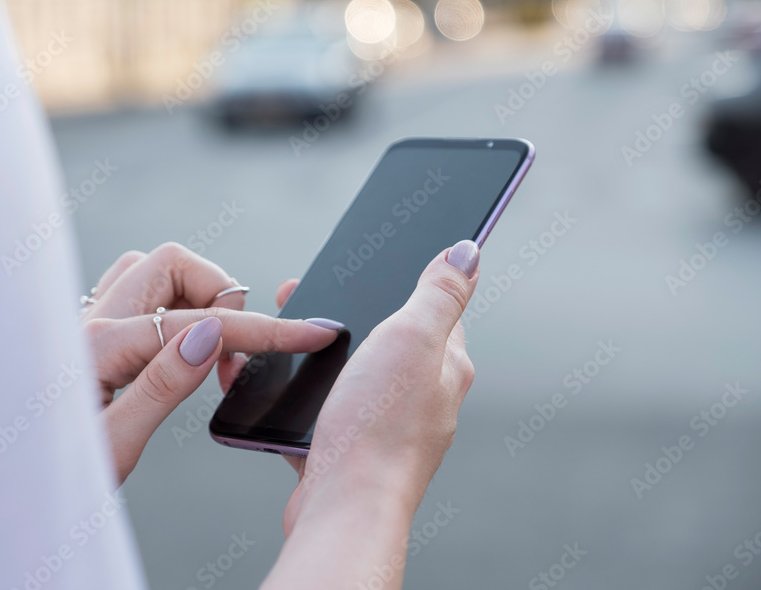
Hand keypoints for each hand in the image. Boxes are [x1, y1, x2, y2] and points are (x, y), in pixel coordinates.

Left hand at [80, 243, 340, 481]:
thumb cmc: (46, 476)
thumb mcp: (113, 448)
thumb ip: (162, 386)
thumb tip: (210, 334)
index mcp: (96, 349)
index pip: (198, 322)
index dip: (262, 329)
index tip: (308, 332)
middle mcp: (85, 321)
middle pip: (171, 264)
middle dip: (220, 295)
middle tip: (234, 354)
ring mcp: (80, 321)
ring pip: (150, 271)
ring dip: (191, 296)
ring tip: (206, 350)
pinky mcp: (83, 332)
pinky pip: (131, 292)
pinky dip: (167, 304)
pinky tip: (172, 347)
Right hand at [263, 240, 480, 589]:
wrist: (343, 508)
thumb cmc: (379, 428)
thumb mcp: (413, 338)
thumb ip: (439, 293)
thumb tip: (469, 252)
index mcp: (445, 366)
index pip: (436, 311)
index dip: (404, 284)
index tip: (374, 270)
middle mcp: (423, 398)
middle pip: (391, 342)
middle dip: (353, 317)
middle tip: (316, 301)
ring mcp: (388, 428)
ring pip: (358, 377)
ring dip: (329, 357)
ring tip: (296, 340)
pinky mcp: (353, 451)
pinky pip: (331, 413)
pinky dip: (311, 399)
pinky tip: (291, 392)